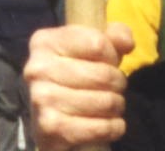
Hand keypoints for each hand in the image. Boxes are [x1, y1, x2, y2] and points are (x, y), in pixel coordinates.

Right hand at [26, 23, 133, 150]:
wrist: (52, 117)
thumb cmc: (78, 74)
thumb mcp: (95, 46)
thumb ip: (114, 35)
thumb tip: (127, 43)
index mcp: (45, 42)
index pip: (98, 44)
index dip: (112, 55)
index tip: (109, 62)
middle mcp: (37, 69)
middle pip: (103, 74)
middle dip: (118, 82)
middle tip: (114, 87)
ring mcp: (41, 99)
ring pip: (104, 101)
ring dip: (116, 105)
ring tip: (111, 104)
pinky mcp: (50, 128)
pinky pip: (98, 127)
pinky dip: (113, 127)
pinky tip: (110, 123)